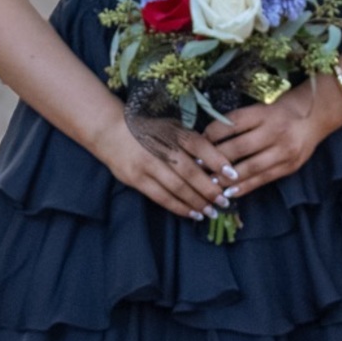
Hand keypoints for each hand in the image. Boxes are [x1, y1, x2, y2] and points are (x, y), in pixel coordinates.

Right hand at [99, 114, 239, 221]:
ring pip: (177, 188)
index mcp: (172, 131)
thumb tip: (215, 164)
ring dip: (196, 202)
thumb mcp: (169, 127)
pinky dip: (179, 207)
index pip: (199, 146)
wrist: (109, 129)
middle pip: (190, 172)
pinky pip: (161, 197)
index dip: (217, 160)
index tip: (232, 174)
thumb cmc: (146, 128)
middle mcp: (160, 147)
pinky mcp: (136, 179)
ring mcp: (147, 164)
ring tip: (211, 211)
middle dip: (210, 189)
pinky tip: (192, 214)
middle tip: (225, 200)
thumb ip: (189, 142)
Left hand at [204, 87, 335, 199]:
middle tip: (199, 167)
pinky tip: (230, 192)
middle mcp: (275, 131)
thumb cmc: (281, 111)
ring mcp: (284, 151)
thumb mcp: (262, 108)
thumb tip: (209, 137)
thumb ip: (240, 121)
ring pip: (250, 167)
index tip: (199, 141)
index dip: (213, 133)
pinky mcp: (289, 166)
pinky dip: (245, 187)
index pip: (233, 123)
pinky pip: (263, 179)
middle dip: (217, 159)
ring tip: (211, 183)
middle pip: (239, 147)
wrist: (315, 117)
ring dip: (228, 177)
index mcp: (265, 113)